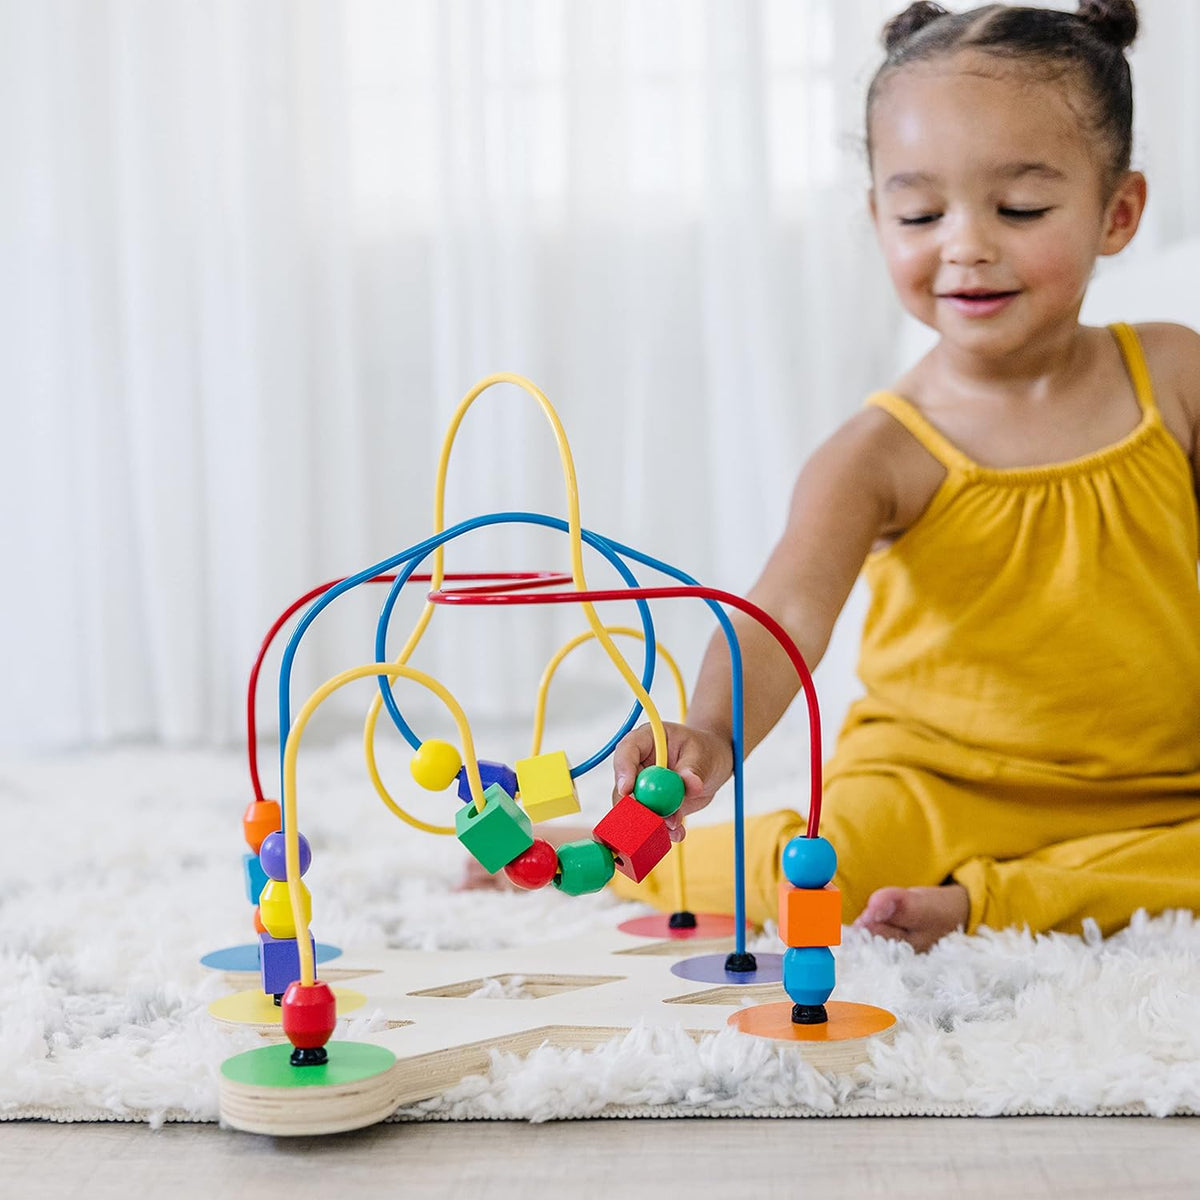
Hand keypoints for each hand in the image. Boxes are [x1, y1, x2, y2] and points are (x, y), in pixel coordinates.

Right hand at [611, 721, 732, 841]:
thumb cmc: (705, 750)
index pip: (626, 750)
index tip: (627, 790)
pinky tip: (677, 832)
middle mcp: (638, 764)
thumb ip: (695, 769)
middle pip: (623, 787)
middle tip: (650, 819)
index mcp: (645, 740)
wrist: (711, 766)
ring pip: (634, 809)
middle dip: (634, 806)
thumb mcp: (703, 755)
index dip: (623, 770)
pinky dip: (662, 831)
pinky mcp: (651, 807)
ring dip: (652, 822)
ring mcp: (642, 788)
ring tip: (675, 825)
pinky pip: (649, 823)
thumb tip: (691, 784)